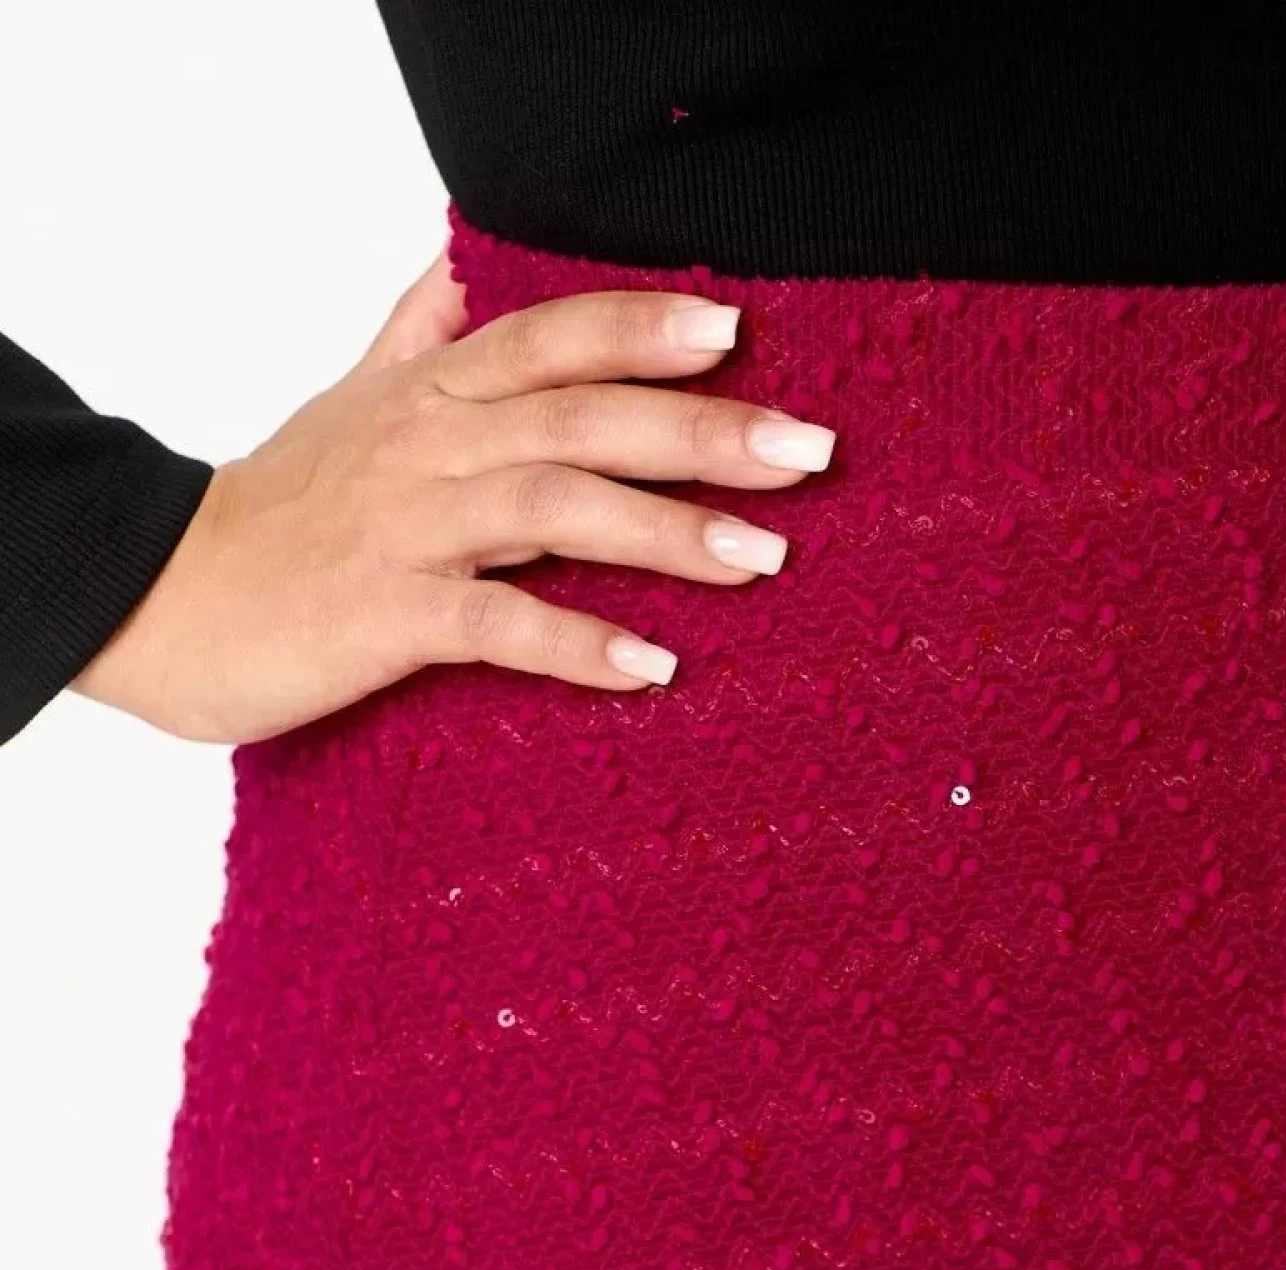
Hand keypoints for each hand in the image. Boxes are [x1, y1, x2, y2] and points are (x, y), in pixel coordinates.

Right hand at [73, 243, 836, 742]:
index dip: (640, 328)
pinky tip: (652, 667)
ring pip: (554, 509)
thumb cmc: (269, 511)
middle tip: (807, 453)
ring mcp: (407, 530)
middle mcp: (427, 445)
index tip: (735, 331)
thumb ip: (413, 337)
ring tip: (762, 559)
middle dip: (702, 431)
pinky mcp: (384, 617)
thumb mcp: (344, 404)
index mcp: (427, 392)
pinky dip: (577, 644)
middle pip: (581, 418)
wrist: (161, 598)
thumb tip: (453, 270)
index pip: (548, 338)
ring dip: (666, 532)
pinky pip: (497, 626)